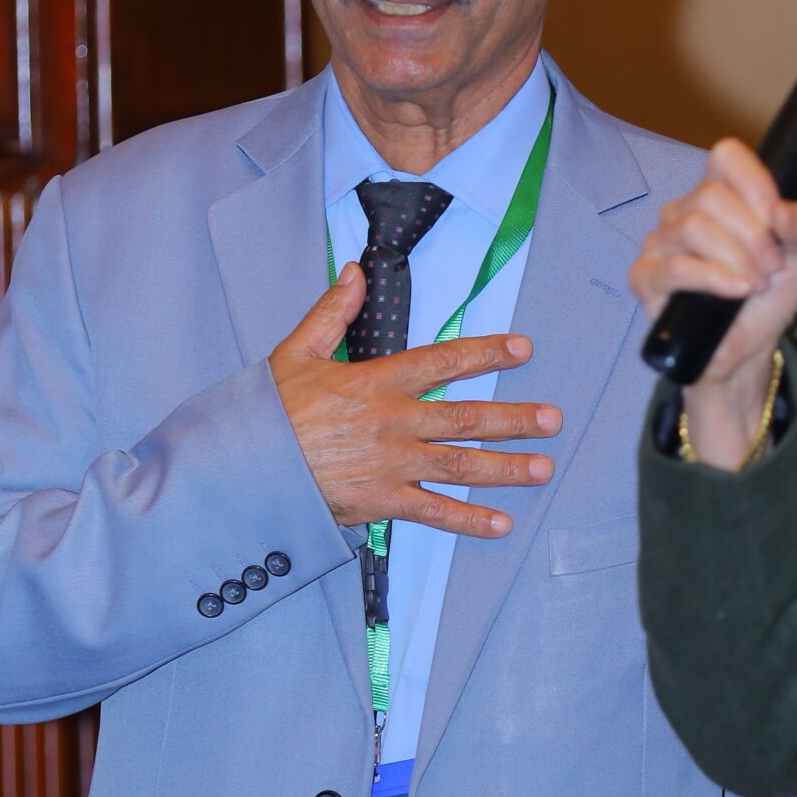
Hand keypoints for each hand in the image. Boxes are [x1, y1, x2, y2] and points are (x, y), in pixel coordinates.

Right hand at [269, 263, 562, 536]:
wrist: (244, 470)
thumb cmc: (268, 414)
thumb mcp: (295, 352)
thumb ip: (331, 312)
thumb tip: (355, 273)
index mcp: (376, 382)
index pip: (443, 361)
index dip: (486, 354)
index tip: (522, 350)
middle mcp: (394, 422)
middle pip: (467, 418)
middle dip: (515, 419)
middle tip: (552, 420)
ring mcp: (392, 465)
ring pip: (462, 465)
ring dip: (507, 468)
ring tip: (543, 468)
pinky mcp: (383, 502)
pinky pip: (435, 512)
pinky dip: (470, 520)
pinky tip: (501, 523)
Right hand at [631, 140, 796, 467]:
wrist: (747, 347)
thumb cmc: (769, 295)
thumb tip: (784, 210)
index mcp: (719, 193)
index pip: (726, 156)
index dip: (755, 183)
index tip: (777, 219)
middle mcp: (683, 210)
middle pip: (712, 197)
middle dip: (753, 235)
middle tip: (771, 268)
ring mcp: (659, 242)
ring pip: (693, 227)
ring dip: (736, 259)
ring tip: (754, 284)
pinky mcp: (645, 277)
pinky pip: (676, 267)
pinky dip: (713, 278)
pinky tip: (736, 292)